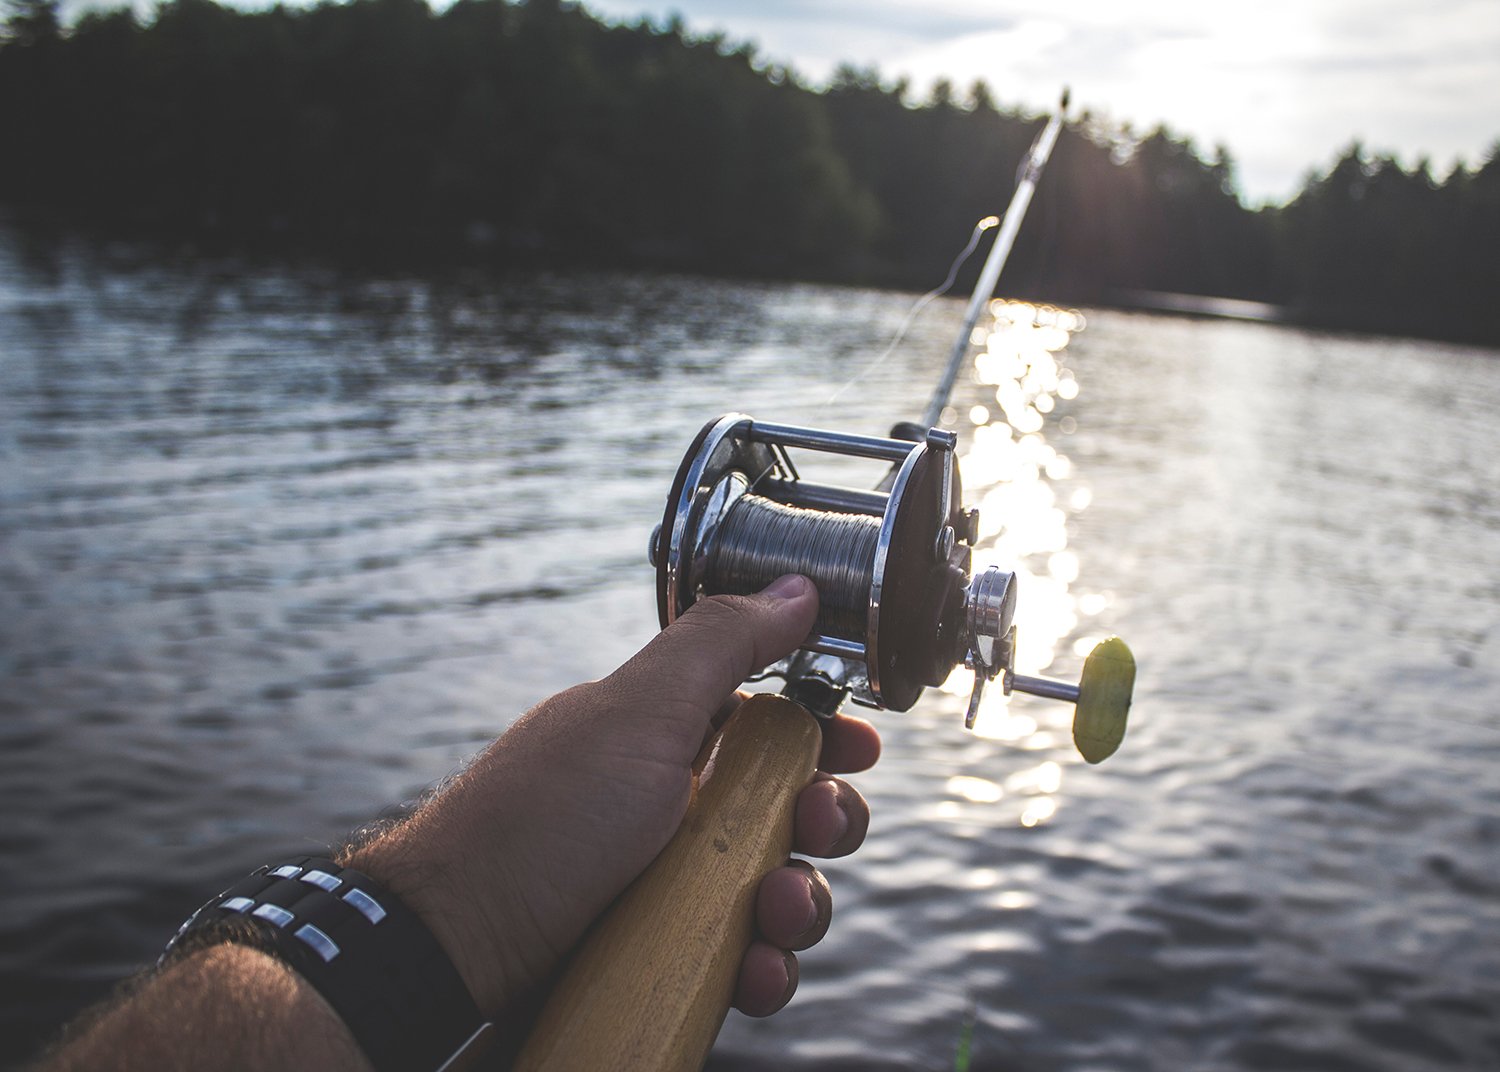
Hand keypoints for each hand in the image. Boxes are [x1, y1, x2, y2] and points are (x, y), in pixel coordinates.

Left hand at [347, 574, 879, 1024]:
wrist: (451, 951)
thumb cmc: (538, 823)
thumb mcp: (637, 714)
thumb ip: (723, 645)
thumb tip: (797, 585)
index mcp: (666, 738)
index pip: (768, 725)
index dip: (823, 733)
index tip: (859, 748)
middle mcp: (672, 808)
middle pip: (789, 810)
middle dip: (825, 820)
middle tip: (817, 826)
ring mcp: (667, 886)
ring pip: (777, 891)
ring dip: (800, 904)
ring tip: (774, 916)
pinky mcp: (663, 957)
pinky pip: (740, 961)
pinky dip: (759, 968)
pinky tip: (748, 972)